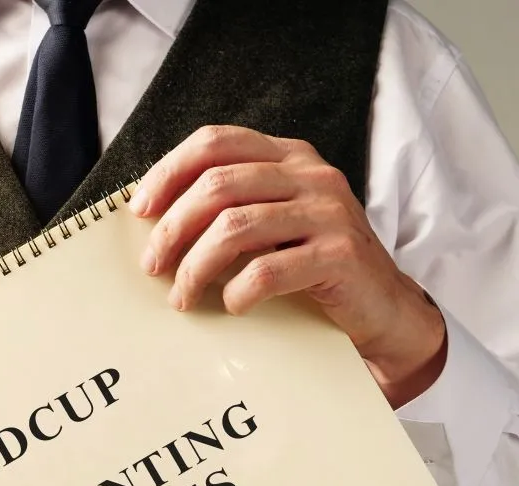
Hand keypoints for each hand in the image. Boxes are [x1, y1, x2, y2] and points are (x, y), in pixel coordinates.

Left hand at [128, 125, 446, 407]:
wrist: (381, 309)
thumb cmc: (312, 270)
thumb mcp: (273, 226)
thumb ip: (231, 211)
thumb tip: (155, 225)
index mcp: (288, 157)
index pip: (216, 142)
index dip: (168, 172)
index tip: (140, 211)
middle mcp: (310, 175)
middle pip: (217, 186)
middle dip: (172, 229)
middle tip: (152, 266)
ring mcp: (328, 212)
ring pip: (235, 228)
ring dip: (195, 267)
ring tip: (181, 297)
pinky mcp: (339, 255)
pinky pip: (268, 270)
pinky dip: (238, 292)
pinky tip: (232, 306)